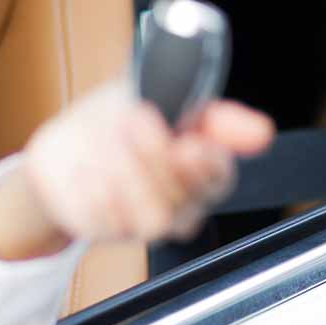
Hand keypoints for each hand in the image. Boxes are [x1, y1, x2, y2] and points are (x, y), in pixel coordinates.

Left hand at [0, 81, 273, 259]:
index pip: (219, 178)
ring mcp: (139, 222)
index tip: (188, 142)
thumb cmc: (119, 119)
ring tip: (107, 142)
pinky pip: (105, 220)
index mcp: (200, 169)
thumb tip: (261, 132)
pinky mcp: (102, 229)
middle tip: (135, 119)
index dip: (207, 165)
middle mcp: (177, 203)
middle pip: (183, 199)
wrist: (65, 144)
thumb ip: (210, 114)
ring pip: (152, 219)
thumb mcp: (161, 95)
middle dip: (156, 157)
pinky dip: (93, 187)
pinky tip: (86, 165)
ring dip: (127, 174)